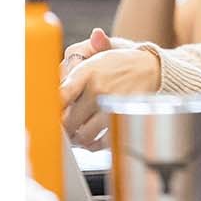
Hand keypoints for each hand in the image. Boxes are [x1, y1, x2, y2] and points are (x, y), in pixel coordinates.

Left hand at [61, 31, 160, 145]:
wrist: (152, 68)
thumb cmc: (119, 64)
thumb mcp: (96, 55)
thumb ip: (72, 65)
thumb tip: (59, 76)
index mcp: (87, 72)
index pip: (60, 95)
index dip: (51, 110)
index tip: (49, 114)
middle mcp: (98, 89)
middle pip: (69, 119)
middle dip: (64, 127)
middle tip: (63, 128)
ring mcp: (111, 107)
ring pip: (84, 134)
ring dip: (77, 139)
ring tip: (76, 136)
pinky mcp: (123, 120)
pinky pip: (102, 141)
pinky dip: (94, 145)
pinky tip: (91, 141)